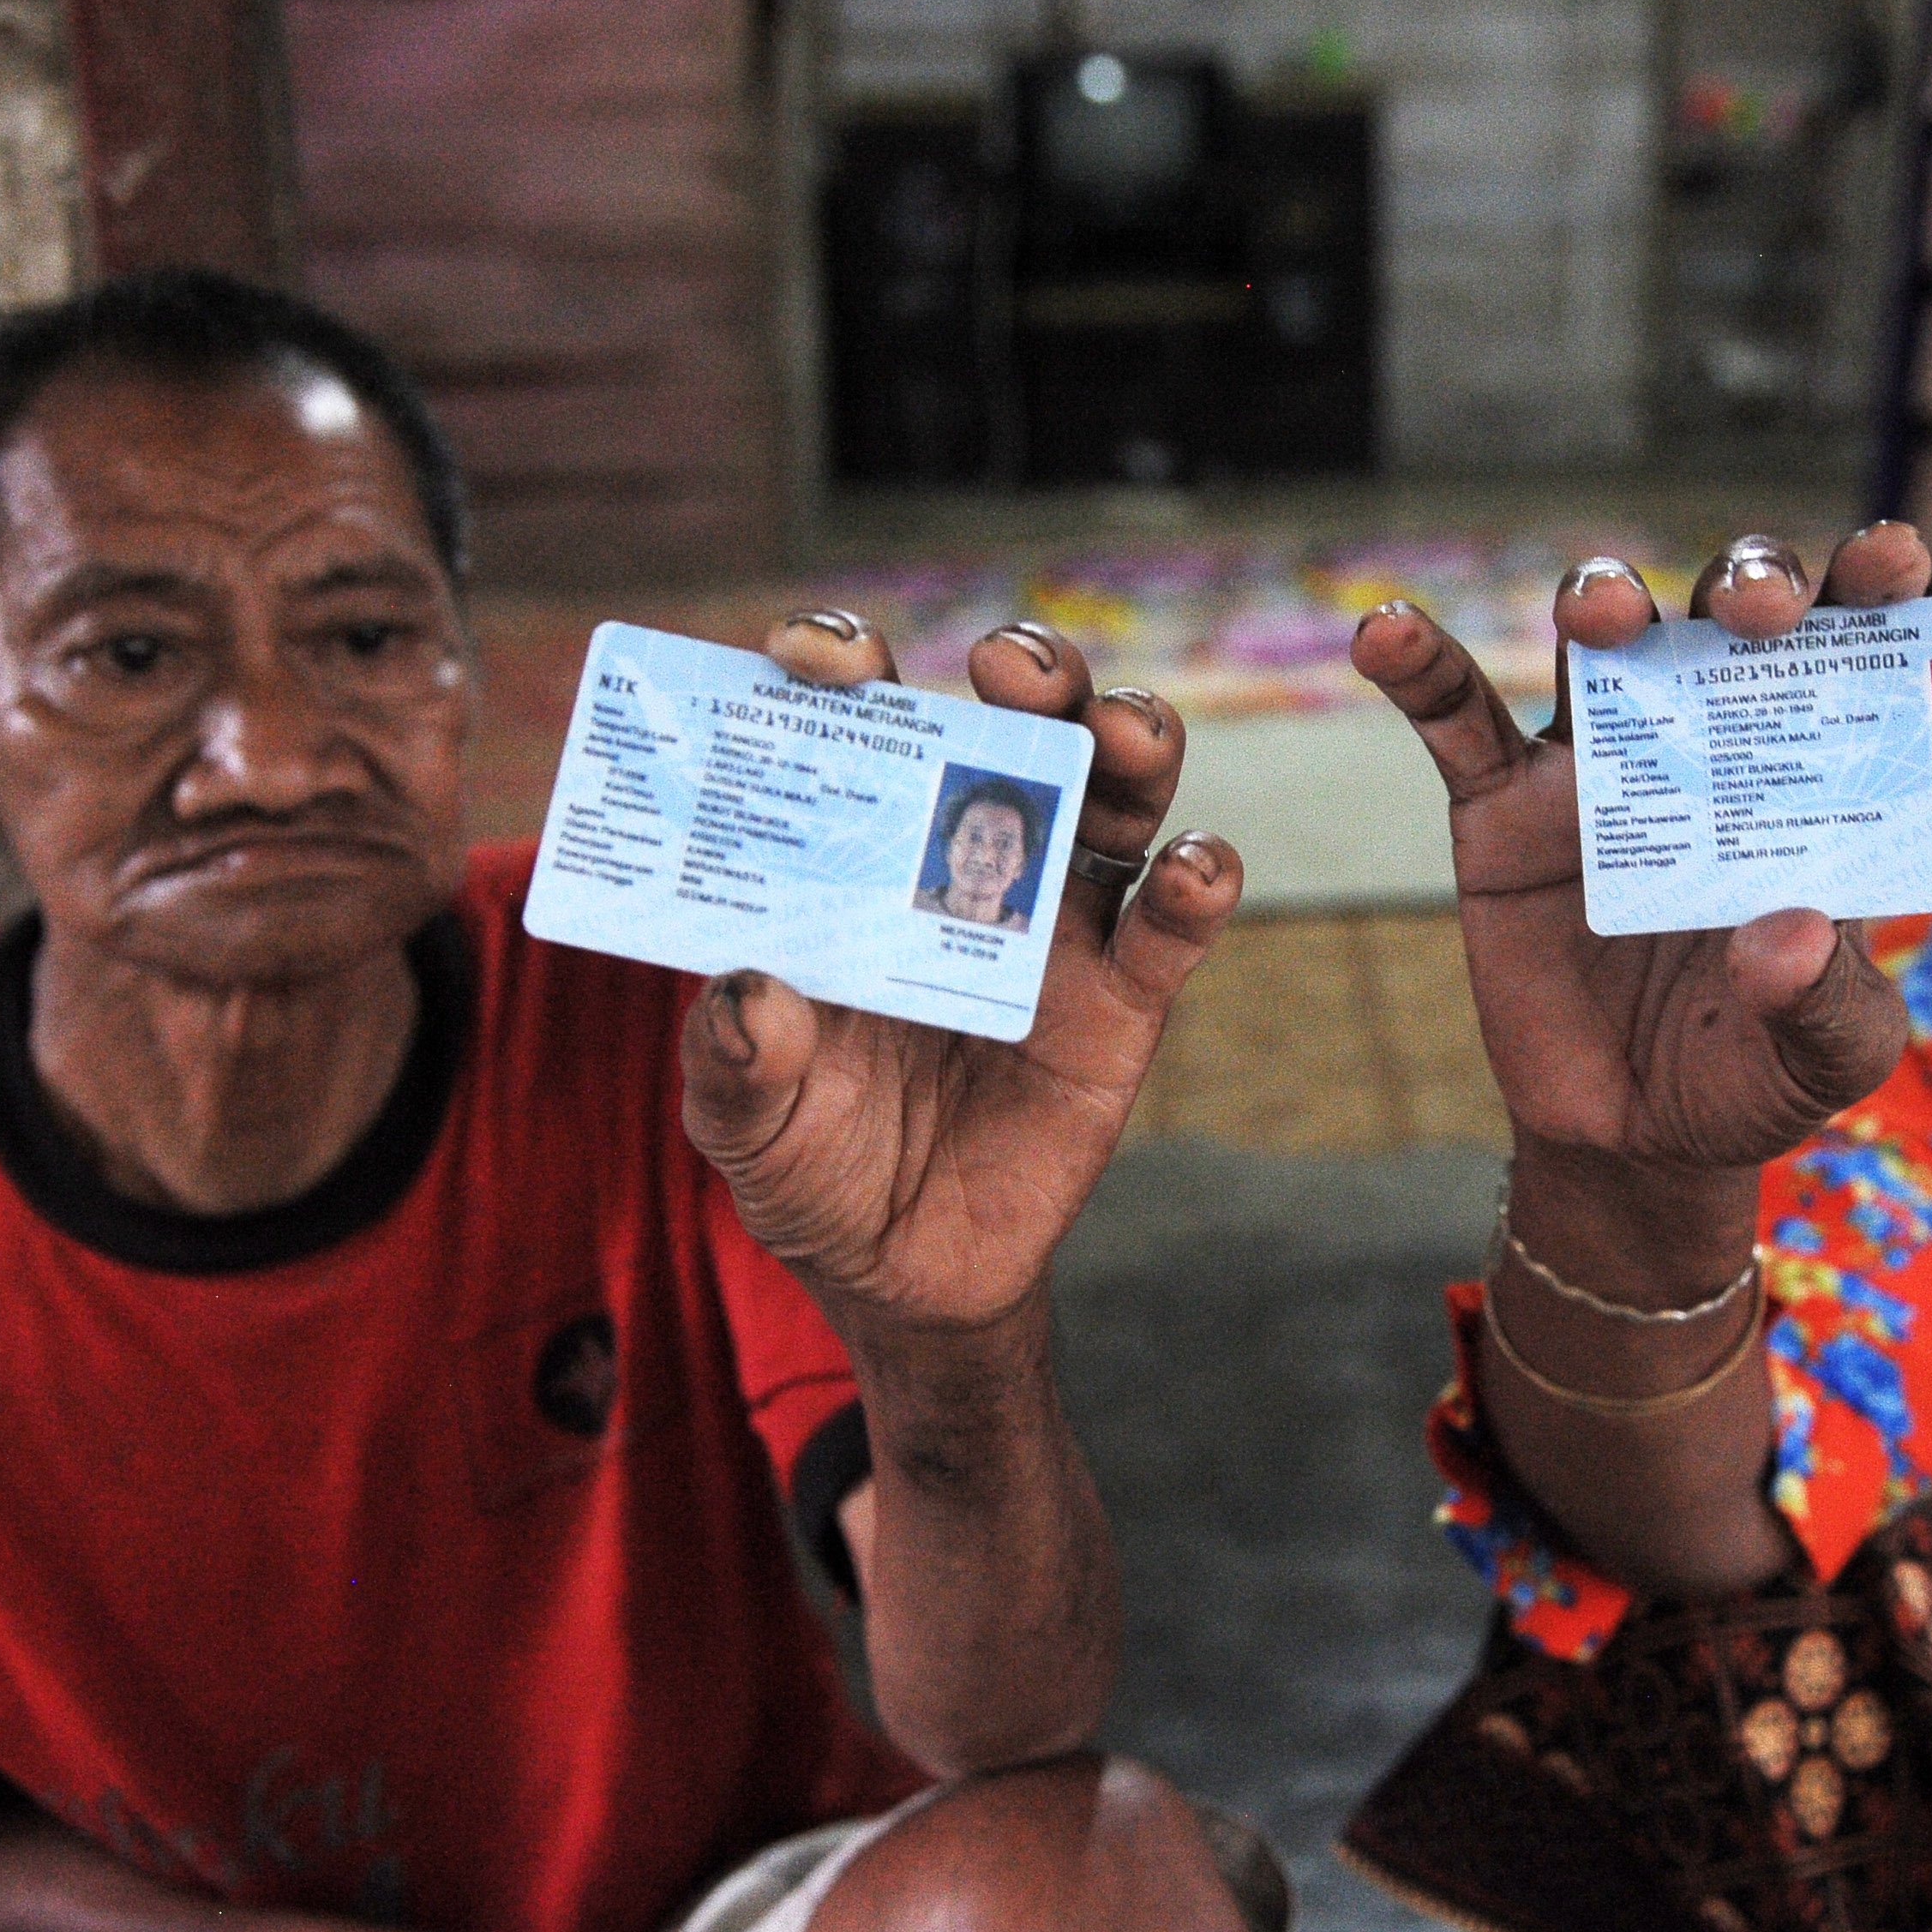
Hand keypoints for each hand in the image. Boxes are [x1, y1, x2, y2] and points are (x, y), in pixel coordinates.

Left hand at [678, 613, 1239, 1340]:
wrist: (899, 1273)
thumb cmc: (807, 1159)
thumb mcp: (739, 1118)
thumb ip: (733, 1059)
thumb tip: (747, 993)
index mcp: (862, 851)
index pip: (863, 722)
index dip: (847, 661)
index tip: (815, 658)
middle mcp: (971, 858)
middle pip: (1020, 725)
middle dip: (1030, 669)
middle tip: (1005, 666)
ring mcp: (1057, 923)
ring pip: (1118, 794)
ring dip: (1133, 737)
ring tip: (1121, 730)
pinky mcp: (1124, 1002)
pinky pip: (1171, 927)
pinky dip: (1198, 884)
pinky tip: (1192, 871)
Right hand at [1347, 529, 1931, 1281]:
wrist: (1632, 1141)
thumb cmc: (1755, 1073)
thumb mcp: (1830, 1056)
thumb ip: (1828, 1001)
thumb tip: (1787, 933)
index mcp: (1811, 775)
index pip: (1855, 653)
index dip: (1871, 587)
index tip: (1892, 557)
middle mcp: (1712, 742)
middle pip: (1723, 618)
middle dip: (1744, 583)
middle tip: (1755, 609)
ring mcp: (1602, 767)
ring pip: (1601, 643)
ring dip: (1603, 598)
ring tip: (1606, 612)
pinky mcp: (1502, 811)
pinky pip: (1455, 721)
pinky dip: (1418, 668)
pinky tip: (1385, 633)